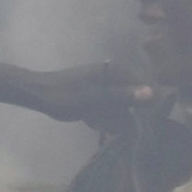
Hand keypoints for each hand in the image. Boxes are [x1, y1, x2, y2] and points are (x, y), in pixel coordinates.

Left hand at [18, 59, 154, 128]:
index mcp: (118, 72)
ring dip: (107, 119)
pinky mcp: (97, 98)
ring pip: (119, 111)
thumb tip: (152, 93)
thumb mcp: (96, 98)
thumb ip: (124, 96)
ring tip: (91, 117)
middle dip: (119, 116)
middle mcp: (115, 78)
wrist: (39, 95)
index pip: (144, 89)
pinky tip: (87, 118)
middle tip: (102, 119)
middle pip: (131, 103)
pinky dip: (99, 118)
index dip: (141, 107)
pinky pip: (107, 112)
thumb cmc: (66, 95)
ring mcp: (105, 88)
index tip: (133, 120)